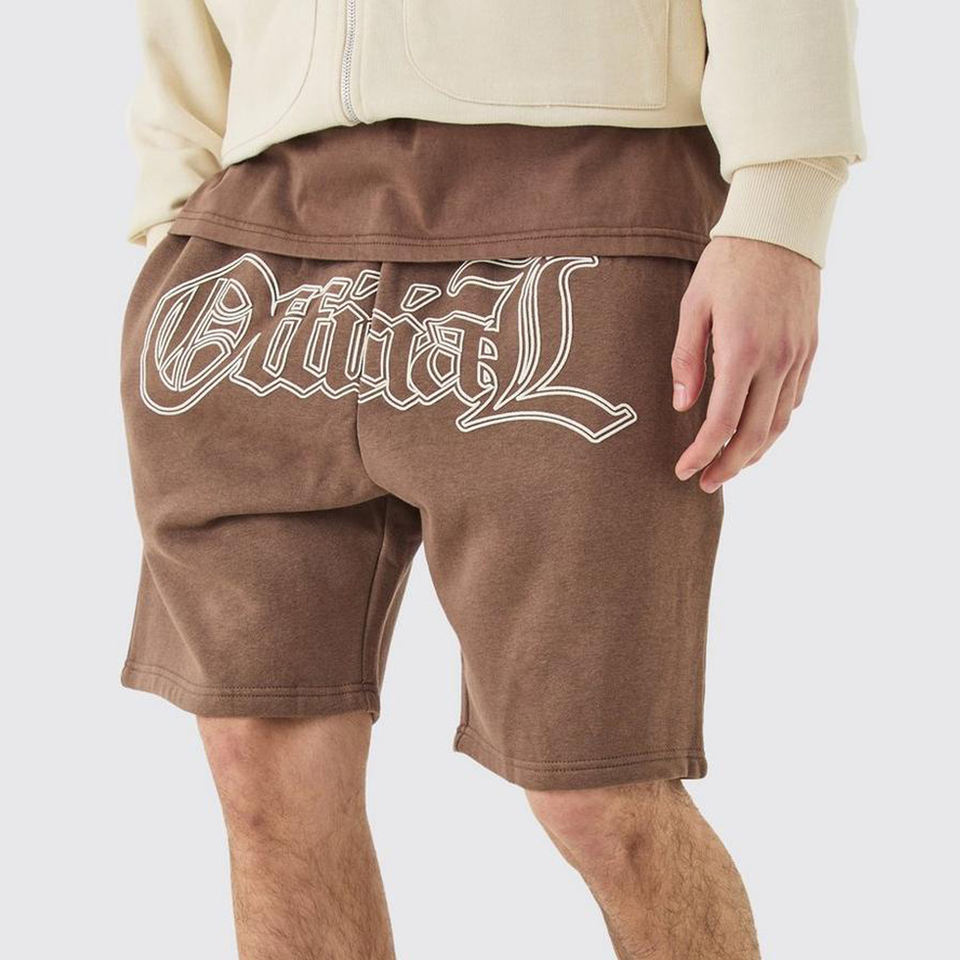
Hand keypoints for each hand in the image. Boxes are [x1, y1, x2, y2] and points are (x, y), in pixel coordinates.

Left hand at [671, 237, 819, 492]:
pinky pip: (794, 399)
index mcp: (742, 350)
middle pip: (756, 434)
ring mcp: (798, 356)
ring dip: (756, 451)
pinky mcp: (810, 349)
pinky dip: (775, 423)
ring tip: (730, 465)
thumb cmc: (727, 263)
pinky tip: (756, 430)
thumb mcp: (693, 306)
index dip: (702, 453)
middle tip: (706, 482)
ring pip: (780, 422)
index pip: (723, 422)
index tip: (685, 471)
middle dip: (729, 466)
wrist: (780, 228)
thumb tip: (682, 405)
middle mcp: (776, 360)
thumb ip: (687, 358)